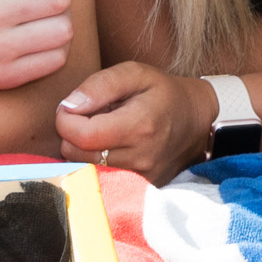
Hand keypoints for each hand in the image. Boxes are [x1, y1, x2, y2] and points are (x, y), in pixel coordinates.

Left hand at [56, 61, 215, 183]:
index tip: (71, 107)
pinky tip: (108, 146)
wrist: (196, 122)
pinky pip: (99, 177)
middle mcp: (140, 158)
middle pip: (78, 154)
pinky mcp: (139, 188)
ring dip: (81, 148)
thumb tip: (69, 106)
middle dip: (70, 134)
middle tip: (86, 117)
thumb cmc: (163, 93)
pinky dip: (94, 162)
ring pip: (84, 168)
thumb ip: (99, 85)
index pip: (81, 135)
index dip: (65, 120)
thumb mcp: (135, 73)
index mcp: (139, 126)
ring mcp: (141, 178)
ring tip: (99, 130)